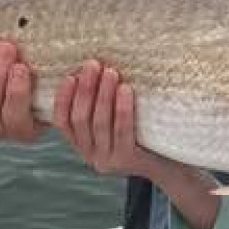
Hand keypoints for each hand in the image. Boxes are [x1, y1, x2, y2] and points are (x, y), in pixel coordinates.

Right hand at [52, 62, 166, 180]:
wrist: (166, 163)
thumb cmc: (139, 134)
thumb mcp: (113, 123)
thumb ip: (99, 105)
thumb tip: (92, 68)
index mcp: (81, 144)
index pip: (62, 122)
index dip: (62, 99)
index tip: (69, 76)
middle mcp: (89, 155)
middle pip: (80, 120)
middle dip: (85, 90)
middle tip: (92, 65)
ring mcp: (107, 160)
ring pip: (99, 124)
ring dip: (103, 95)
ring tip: (110, 72)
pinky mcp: (126, 160)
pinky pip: (122, 131)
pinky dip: (122, 108)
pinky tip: (125, 89)